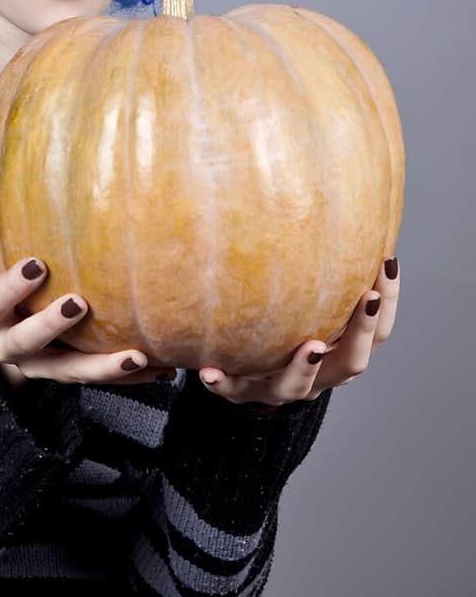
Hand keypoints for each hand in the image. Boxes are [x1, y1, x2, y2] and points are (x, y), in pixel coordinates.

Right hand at [0, 199, 174, 387]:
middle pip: (28, 343)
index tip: (37, 263)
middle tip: (80, 303)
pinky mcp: (70, 374)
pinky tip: (163, 370)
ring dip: (103, 368)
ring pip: (70, 372)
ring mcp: (42, 365)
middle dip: (51, 325)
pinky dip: (132, 378)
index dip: (9, 286)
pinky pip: (101, 380)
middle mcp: (9, 346)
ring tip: (137, 355)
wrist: (2, 324)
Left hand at [197, 256, 400, 407]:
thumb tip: (344, 205)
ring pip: (296, 386)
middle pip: (351, 363)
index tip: (387, 263)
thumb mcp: (312, 305)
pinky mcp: (240, 391)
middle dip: (362, 331)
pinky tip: (208, 370)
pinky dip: (222, 382)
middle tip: (368, 298)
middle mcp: (317, 375)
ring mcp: (278, 386)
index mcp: (340, 353)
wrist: (243, 376)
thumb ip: (325, 272)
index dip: (388, 303)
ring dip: (304, 367)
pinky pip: (230, 390)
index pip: (377, 334)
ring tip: (310, 346)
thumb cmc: (284, 327)